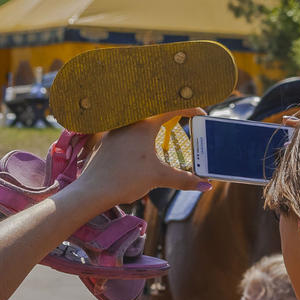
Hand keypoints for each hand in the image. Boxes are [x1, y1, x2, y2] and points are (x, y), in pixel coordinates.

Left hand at [74, 109, 211, 208]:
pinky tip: (138, 146)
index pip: (172, 109)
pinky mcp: (106, 141)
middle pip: (155, 111)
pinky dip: (138, 134)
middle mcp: (129, 123)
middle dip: (172, 113)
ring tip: (164, 131)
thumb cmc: (125, 180)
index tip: (201, 115)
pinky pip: (126, 130)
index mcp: (144, 126)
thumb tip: (206, 185)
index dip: (190, 109)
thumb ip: (184, 180)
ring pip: (138, 120)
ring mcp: (115, 131)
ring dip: (153, 123)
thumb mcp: (159, 178)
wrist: (93, 190)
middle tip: (184, 118)